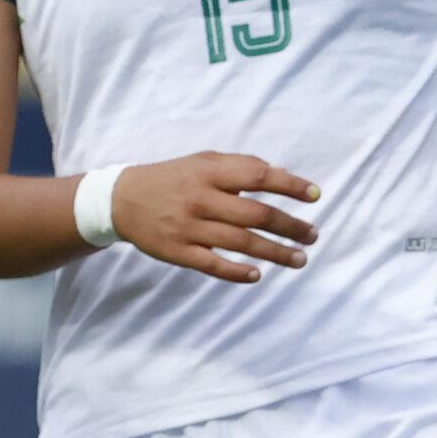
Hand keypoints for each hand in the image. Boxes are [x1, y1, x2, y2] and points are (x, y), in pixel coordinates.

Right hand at [109, 152, 321, 283]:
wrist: (121, 200)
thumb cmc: (171, 178)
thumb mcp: (201, 162)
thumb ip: (239, 166)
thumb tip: (280, 173)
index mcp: (208, 172)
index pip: (258, 176)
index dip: (290, 185)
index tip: (315, 195)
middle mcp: (200, 198)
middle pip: (255, 214)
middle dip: (290, 226)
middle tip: (313, 236)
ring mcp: (188, 227)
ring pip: (241, 242)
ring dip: (275, 252)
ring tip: (300, 259)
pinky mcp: (178, 252)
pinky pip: (213, 264)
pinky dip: (237, 272)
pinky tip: (258, 275)